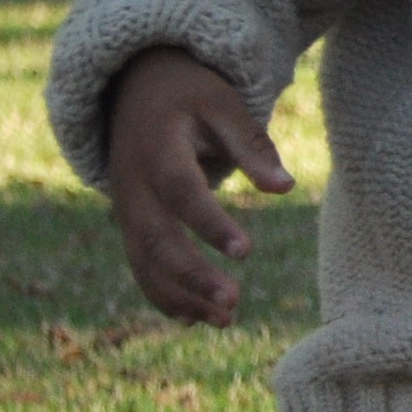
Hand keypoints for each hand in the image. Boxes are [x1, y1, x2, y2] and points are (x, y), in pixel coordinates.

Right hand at [103, 48, 291, 326]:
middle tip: (234, 301)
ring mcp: (126, 210)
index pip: (181, 192)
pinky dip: (163, 294)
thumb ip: (253, 144)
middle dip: (192, 275)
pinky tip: (196, 319)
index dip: (209, 223)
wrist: (135, 91)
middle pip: (156, 239)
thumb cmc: (189, 96)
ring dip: (180, 294)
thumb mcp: (222, 103)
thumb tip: (285, 188)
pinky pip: (141, 266)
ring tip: (226, 320)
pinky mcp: (131, 225)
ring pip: (144, 262)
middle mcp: (132, 187)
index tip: (246, 251)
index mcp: (156, 150)